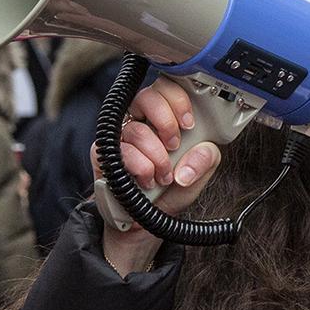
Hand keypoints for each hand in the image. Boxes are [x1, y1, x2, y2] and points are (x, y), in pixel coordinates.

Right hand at [96, 77, 221, 275]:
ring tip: (163, 175)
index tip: (189, 124)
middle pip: (147, 96)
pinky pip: (121, 150)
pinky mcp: (104, 152)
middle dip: (166, 122)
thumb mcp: (197, 175)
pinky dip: (140, 167)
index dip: (178, 101)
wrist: (147, 221)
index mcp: (165, 117)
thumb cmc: (170, 191)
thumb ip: (205, 159)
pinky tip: (147, 179)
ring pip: (137, 130)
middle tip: (174, 145)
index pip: (167, 88)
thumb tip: (193, 157)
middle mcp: (141, 121)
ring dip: (157, 156)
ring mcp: (121, 136)